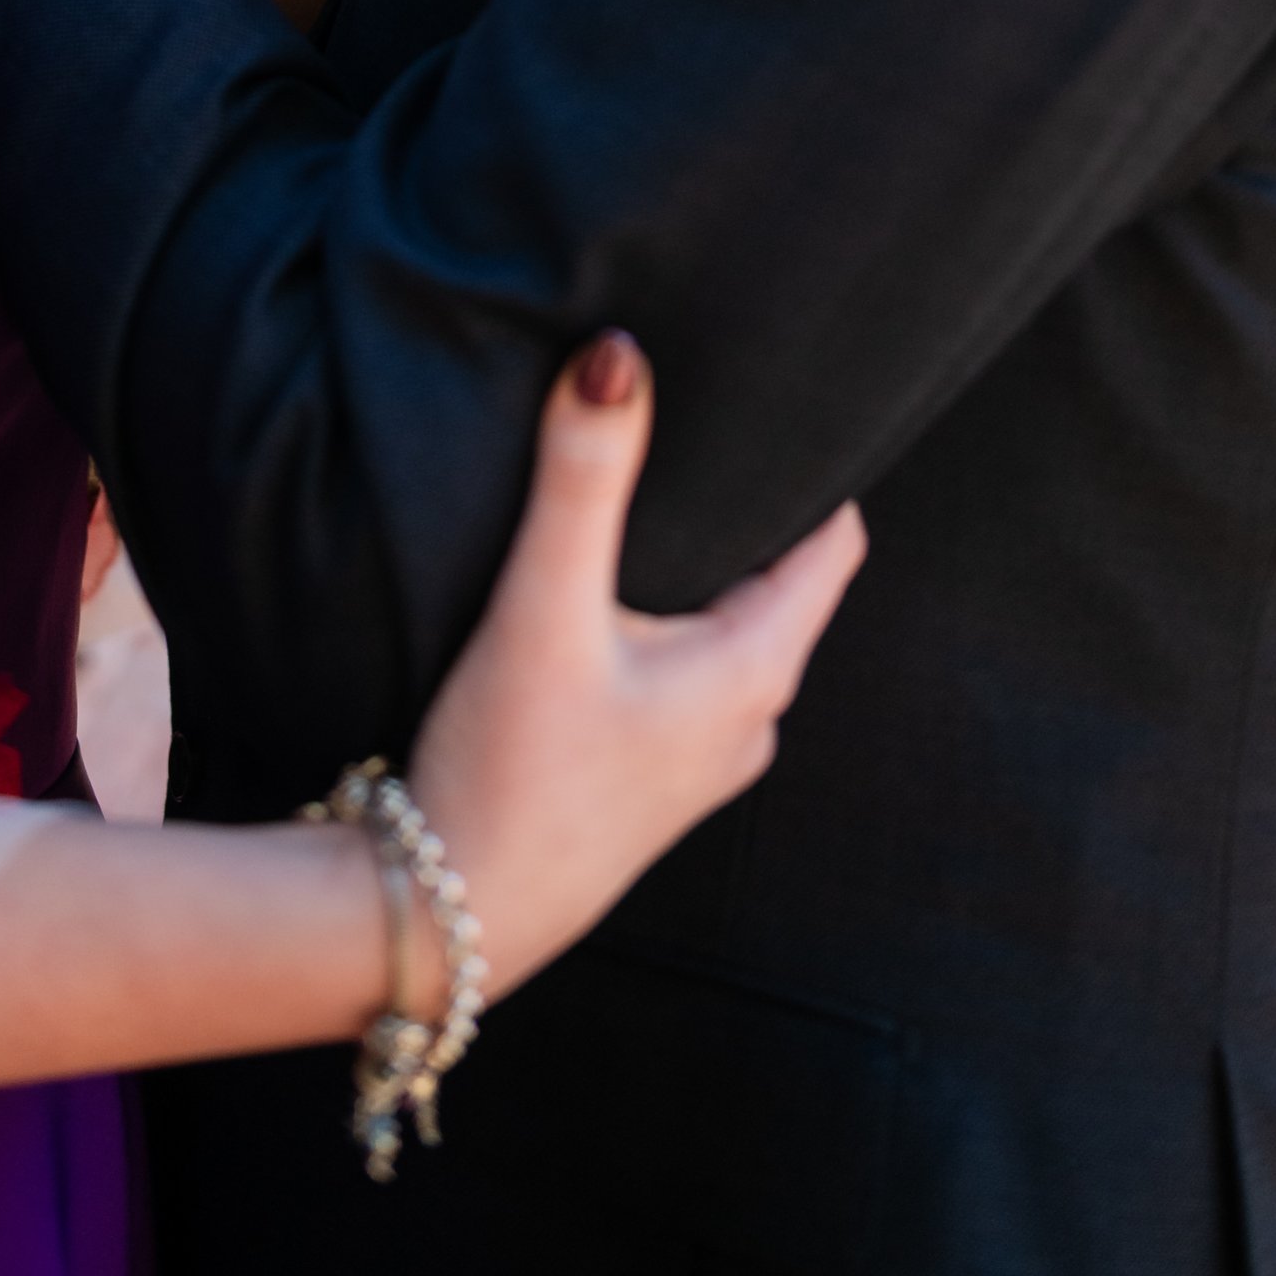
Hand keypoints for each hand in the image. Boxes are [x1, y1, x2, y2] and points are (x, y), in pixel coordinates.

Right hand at [409, 339, 863, 1002]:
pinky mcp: (642, 777)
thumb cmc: (509, 770)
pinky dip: (657, 619)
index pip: (832, 544)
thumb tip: (617, 354)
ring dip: (695, 566)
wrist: (442, 921)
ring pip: (722, 627)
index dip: (819, 464)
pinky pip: (678, 669)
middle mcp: (747, 719)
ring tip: (652, 489)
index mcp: (755, 673)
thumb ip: (580, 478)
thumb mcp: (542, 606)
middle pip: (775, 580)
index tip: (791, 392)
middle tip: (708, 413)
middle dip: (747, 505)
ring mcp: (697, 759)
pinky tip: (599, 596)